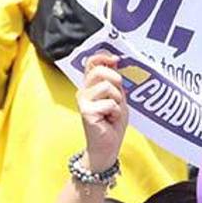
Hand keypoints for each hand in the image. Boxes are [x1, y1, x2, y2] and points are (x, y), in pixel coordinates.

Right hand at [76, 53, 127, 171]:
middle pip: (99, 71)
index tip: (115, 60)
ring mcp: (83, 101)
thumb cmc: (112, 122)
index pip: (91, 62)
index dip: (102, 57)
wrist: (108, 145)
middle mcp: (84, 91)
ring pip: (107, 87)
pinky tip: (110, 119)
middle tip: (118, 96)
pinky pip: (110, 103)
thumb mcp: (118, 97)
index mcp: (91, 85)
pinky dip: (116, 112)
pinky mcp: (86, 112)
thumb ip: (115, 81)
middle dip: (115, 80)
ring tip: (113, 111)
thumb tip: (115, 60)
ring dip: (117, 100)